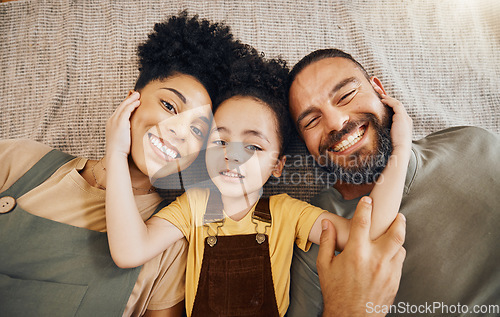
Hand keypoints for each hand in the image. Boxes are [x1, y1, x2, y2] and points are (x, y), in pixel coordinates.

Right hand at [105, 91, 140, 157]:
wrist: (115, 155)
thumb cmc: (121, 150)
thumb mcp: (123, 138)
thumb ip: (127, 131)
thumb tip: (135, 130)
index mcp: (111, 123)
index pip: (119, 111)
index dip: (126, 105)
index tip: (132, 100)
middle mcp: (111, 120)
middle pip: (121, 107)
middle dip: (128, 99)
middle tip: (136, 94)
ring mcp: (114, 121)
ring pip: (123, 106)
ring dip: (131, 99)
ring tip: (138, 95)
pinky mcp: (120, 123)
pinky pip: (126, 110)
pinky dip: (132, 105)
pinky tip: (138, 102)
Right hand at [317, 197, 405, 316]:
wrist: (351, 316)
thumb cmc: (336, 292)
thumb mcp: (325, 266)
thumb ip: (327, 242)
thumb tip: (327, 224)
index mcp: (356, 253)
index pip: (363, 221)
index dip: (366, 207)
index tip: (368, 201)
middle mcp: (374, 259)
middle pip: (394, 232)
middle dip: (397, 220)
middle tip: (396, 215)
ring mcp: (387, 270)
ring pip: (400, 246)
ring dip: (398, 237)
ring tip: (394, 232)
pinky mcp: (394, 280)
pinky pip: (400, 261)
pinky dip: (396, 253)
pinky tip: (389, 253)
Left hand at [374, 87, 412, 151]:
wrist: (400, 149)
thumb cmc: (393, 145)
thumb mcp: (389, 136)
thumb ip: (386, 130)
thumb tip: (376, 129)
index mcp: (404, 123)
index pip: (397, 110)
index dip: (390, 104)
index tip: (382, 100)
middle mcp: (406, 119)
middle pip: (398, 104)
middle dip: (388, 98)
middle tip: (379, 92)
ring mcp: (405, 117)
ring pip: (397, 103)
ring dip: (388, 97)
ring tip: (380, 93)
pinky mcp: (401, 116)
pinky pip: (396, 105)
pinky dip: (389, 101)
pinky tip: (382, 100)